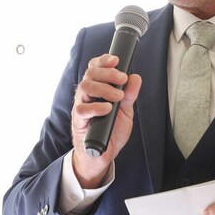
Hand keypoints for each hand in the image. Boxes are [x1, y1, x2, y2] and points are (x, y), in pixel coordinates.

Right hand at [71, 54, 141, 187]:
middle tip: (122, 79)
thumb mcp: (126, 111)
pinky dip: (96, 107)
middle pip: (90, 74)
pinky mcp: (79, 121)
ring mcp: (81, 107)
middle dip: (108, 73)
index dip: (103, 61)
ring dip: (103, 88)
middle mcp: (87, 95)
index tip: (116, 60)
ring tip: (118, 96)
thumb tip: (136, 78)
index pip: (95, 68)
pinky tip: (107, 108)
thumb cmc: (112, 130)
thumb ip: (130, 95)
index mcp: (97, 89)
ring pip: (84, 87)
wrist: (102, 154)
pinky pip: (81, 109)